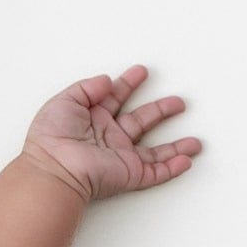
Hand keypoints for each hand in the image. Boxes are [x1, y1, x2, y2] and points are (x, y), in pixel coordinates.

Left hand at [19, 64, 201, 203]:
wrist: (54, 168)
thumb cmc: (51, 138)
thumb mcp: (65, 101)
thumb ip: (88, 87)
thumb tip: (107, 80)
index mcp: (92, 119)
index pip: (115, 97)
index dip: (128, 83)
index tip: (141, 72)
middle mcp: (108, 138)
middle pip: (141, 121)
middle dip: (160, 110)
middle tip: (178, 101)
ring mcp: (120, 157)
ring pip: (155, 152)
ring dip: (176, 146)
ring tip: (195, 142)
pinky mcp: (128, 174)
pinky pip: (155, 173)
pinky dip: (173, 168)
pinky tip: (187, 161)